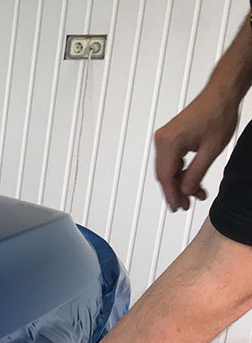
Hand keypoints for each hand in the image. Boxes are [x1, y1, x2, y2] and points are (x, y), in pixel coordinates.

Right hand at [154, 88, 240, 210]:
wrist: (221, 94)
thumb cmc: (218, 113)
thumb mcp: (211, 150)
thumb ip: (196, 174)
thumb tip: (186, 190)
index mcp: (169, 143)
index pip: (166, 177)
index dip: (172, 195)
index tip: (177, 207)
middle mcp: (162, 140)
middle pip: (164, 174)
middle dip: (176, 191)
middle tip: (185, 204)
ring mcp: (164, 138)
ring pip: (168, 168)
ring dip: (180, 182)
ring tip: (193, 193)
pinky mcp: (170, 137)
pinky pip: (171, 160)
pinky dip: (181, 171)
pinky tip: (191, 179)